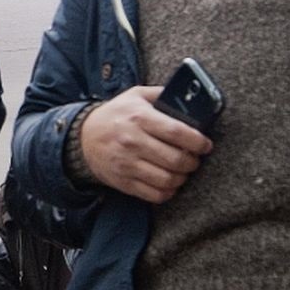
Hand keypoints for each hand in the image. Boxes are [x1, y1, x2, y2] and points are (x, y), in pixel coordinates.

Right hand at [80, 86, 211, 202]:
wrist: (83, 137)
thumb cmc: (116, 115)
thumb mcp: (136, 95)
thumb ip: (161, 94)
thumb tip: (190, 97)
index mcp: (140, 118)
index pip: (177, 132)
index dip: (198, 141)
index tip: (206, 145)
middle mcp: (133, 141)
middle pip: (176, 159)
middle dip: (193, 162)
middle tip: (195, 159)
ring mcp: (127, 164)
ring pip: (167, 180)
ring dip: (182, 177)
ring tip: (183, 170)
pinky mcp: (124, 181)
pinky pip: (154, 194)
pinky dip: (168, 192)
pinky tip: (170, 183)